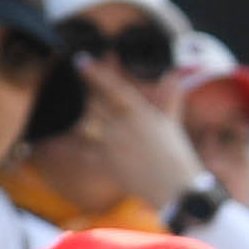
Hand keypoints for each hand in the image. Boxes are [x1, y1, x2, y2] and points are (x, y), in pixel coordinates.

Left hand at [32, 86, 205, 218]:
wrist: (174, 187)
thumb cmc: (176, 154)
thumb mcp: (172, 121)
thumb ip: (169, 96)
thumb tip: (173, 76)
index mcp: (138, 111)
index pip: (112, 85)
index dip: (95, 71)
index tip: (81, 61)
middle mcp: (121, 124)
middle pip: (93, 103)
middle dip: (86, 97)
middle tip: (80, 91)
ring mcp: (111, 143)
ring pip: (85, 125)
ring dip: (82, 121)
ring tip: (80, 117)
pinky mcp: (105, 162)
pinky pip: (84, 151)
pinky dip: (78, 148)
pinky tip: (72, 145)